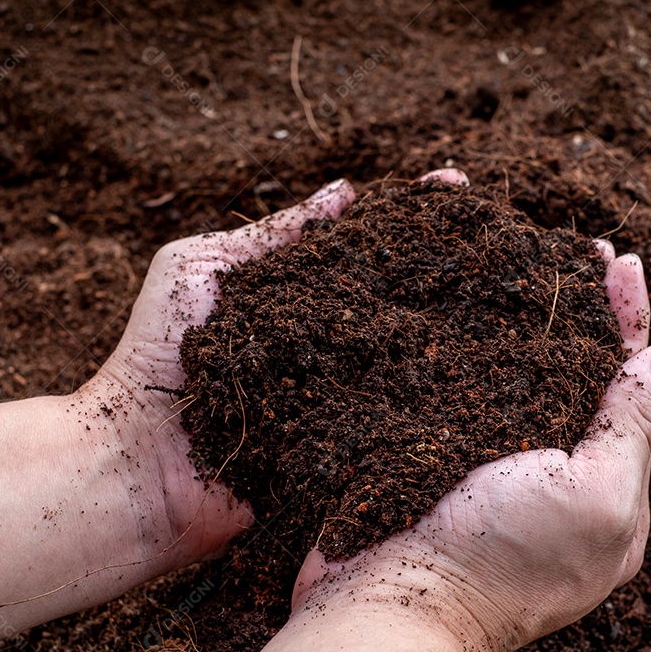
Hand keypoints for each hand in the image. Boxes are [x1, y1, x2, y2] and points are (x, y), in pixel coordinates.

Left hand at [78, 170, 469, 569]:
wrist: (135, 465)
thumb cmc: (155, 357)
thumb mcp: (201, 270)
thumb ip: (272, 236)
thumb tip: (346, 191)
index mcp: (300, 294)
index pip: (366, 242)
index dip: (411, 213)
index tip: (458, 186)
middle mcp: (331, 339)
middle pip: (402, 293)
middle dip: (454, 263)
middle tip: (506, 238)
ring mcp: (345, 392)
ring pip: (412, 355)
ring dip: (461, 328)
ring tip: (515, 295)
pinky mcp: (349, 446)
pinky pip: (400, 420)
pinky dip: (441, 403)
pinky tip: (492, 380)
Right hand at [290, 246, 650, 651]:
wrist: (386, 606)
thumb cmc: (496, 561)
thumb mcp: (594, 498)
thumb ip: (632, 427)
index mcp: (607, 491)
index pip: (631, 388)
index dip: (627, 320)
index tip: (622, 262)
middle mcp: (553, 476)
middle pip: (577, 375)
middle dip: (581, 310)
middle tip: (577, 247)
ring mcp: (494, 468)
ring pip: (518, 377)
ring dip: (525, 318)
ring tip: (526, 258)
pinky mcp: (439, 458)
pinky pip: (464, 391)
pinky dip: (472, 348)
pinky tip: (465, 306)